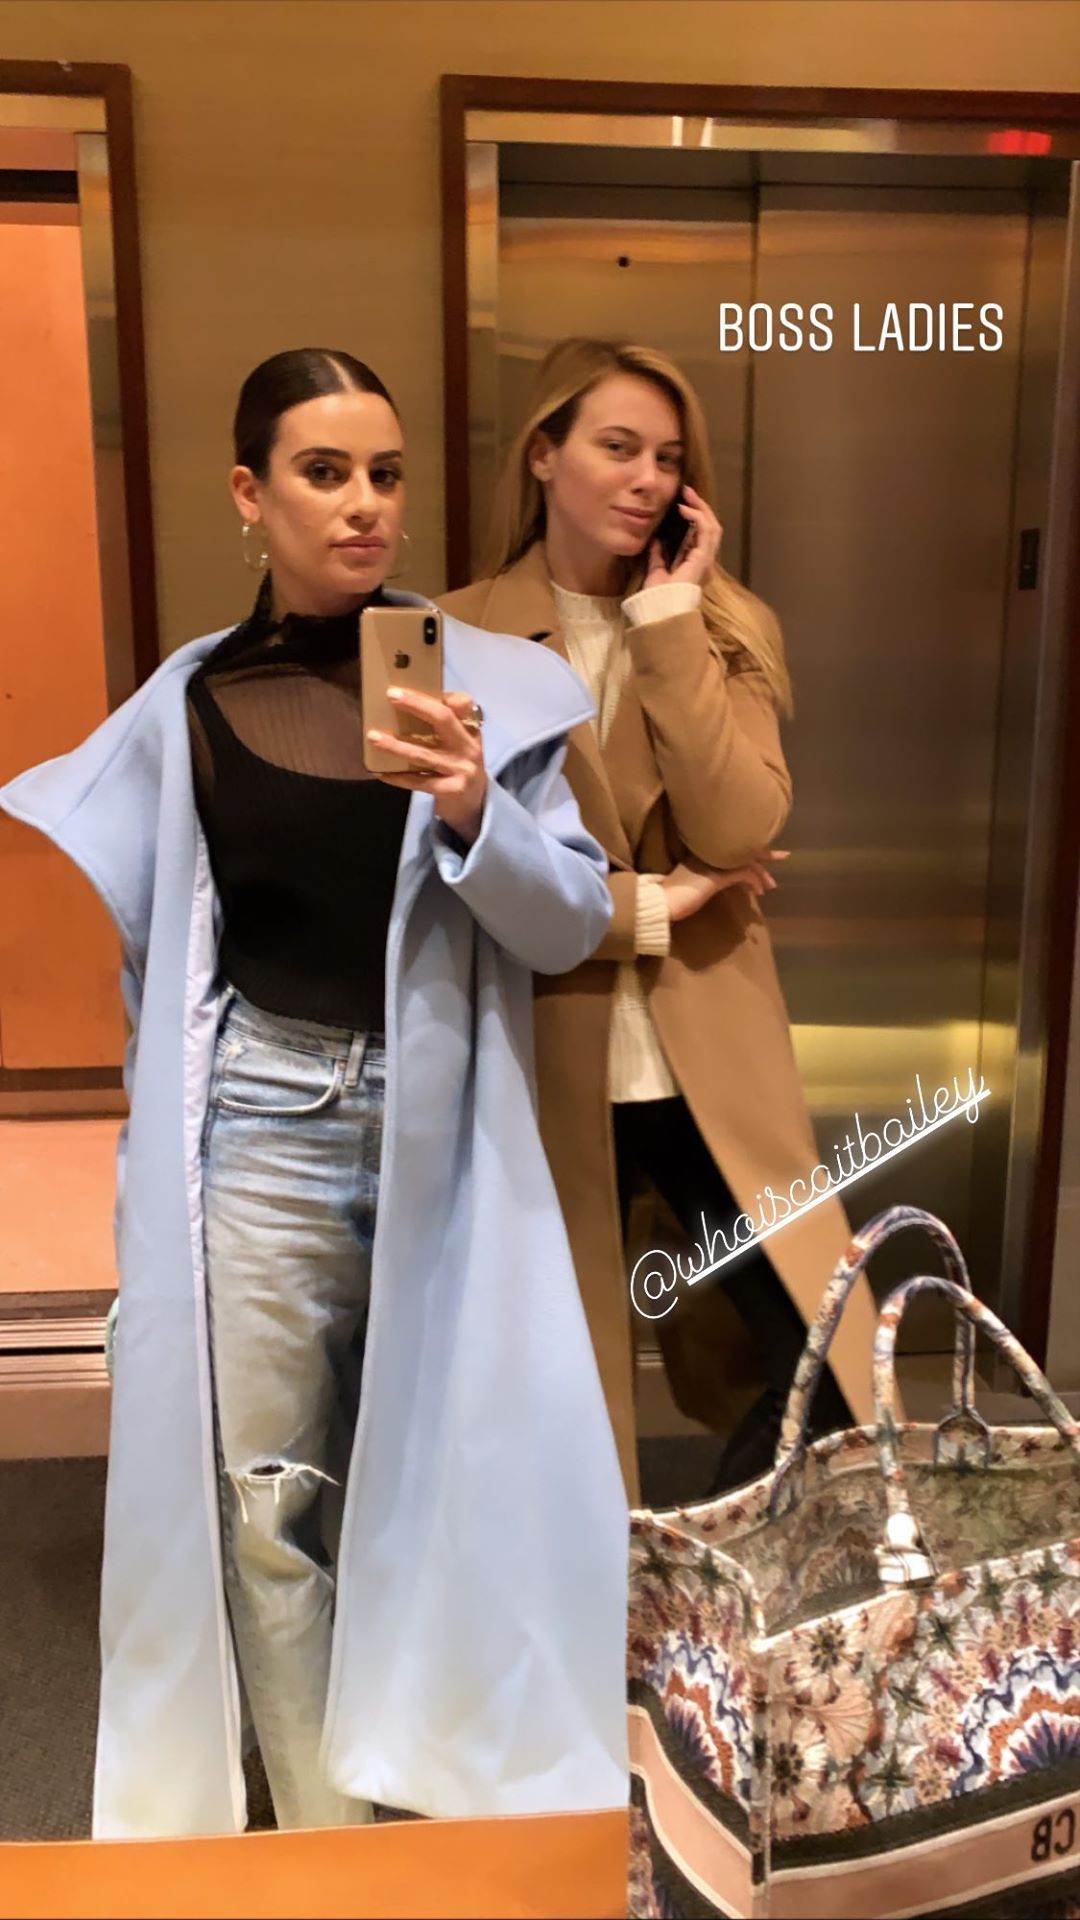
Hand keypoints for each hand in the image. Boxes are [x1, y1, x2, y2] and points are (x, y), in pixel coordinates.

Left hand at [368, 687, 487, 844]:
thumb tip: (407, 704)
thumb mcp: (459, 744)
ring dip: (396, 745)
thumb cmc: (459, 768)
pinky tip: (380, 772)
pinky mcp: (451, 790)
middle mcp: (469, 747)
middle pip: (443, 719)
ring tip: (373, 737)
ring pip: (424, 753)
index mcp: (471, 730)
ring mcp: (461, 769)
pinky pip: (418, 781)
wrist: (476, 806)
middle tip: (392, 695)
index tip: (418, 685)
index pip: (462, 703)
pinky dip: (398, 777)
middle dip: (416, 704)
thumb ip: (444, 726)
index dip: (441, 693)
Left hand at [643, 484, 721, 589]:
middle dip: (700, 507)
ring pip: (712, 526)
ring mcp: (706, 559)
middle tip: (687, 492)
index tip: (681, 503)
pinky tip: (685, 508)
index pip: (701, 534)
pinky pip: (706, 531)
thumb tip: (656, 540)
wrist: (660, 607)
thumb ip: (658, 555)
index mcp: (695, 563)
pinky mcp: (703, 558)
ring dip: (701, 507)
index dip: (695, 516)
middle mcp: (704, 560)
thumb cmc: (658, 595)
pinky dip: (697, 517)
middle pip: (710, 527)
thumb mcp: (656, 570)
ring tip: (688, 494)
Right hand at [661, 848, 788, 922]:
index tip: (763, 853)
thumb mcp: (689, 885)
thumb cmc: (670, 897)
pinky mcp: (716, 876)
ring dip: (761, 874)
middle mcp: (708, 854)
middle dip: (764, 854)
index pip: (730, 848)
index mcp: (700, 854)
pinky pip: (743, 874)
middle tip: (783, 856)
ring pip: (745, 861)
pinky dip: (754, 881)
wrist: (659, 903)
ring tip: (771, 885)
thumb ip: (701, 880)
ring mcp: (712, 863)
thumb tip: (712, 885)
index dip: (748, 849)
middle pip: (742, 849)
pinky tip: (759, 891)